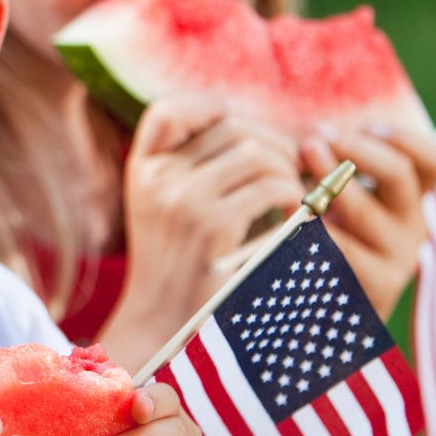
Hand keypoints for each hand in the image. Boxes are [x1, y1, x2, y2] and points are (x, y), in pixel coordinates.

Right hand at [112, 96, 301, 353]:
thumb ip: (188, 166)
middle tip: (287, 168)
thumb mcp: (162, 206)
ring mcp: (184, 200)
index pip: (170, 110)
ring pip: (257, 153)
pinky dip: (292, 194)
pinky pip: (271, 186)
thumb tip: (253, 130)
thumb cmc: (176, 263)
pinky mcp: (214, 226)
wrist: (163, 324)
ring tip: (289, 192)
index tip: (236, 134)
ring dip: (286, 169)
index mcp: (143, 169)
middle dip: (271, 142)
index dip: (209, 110)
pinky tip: (291, 212)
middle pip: (230, 126)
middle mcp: (159, 178)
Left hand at [301, 123, 435, 318]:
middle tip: (313, 140)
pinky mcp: (375, 288)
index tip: (369, 126)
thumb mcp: (340, 198)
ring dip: (327, 182)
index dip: (407, 139)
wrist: (322, 315)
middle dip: (353, 149)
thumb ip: (337, 164)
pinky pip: (341, 250)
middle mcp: (412, 226)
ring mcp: (397, 258)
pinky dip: (311, 227)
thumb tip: (311, 130)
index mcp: (410, 198)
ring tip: (296, 165)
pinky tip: (285, 213)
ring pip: (365, 210)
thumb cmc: (324, 238)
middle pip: (399, 174)